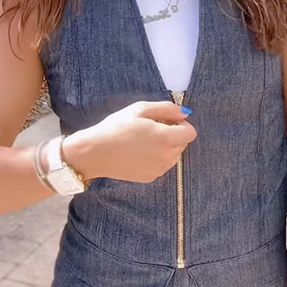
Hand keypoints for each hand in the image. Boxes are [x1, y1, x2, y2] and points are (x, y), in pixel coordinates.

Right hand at [62, 101, 196, 182]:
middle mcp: (166, 157)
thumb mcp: (140, 109)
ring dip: (166, 146)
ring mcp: (159, 169)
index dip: (181, 124)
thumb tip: (184, 113)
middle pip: (183, 143)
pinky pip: (162, 164)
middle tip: (152, 128)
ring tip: (144, 140)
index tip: (167, 120)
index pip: (191, 132)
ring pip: (174, 155)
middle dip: (174, 134)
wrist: (95, 153)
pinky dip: (157, 157)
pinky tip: (139, 152)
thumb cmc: (115, 128)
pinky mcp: (150, 177)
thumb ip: (167, 108)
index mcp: (166, 138)